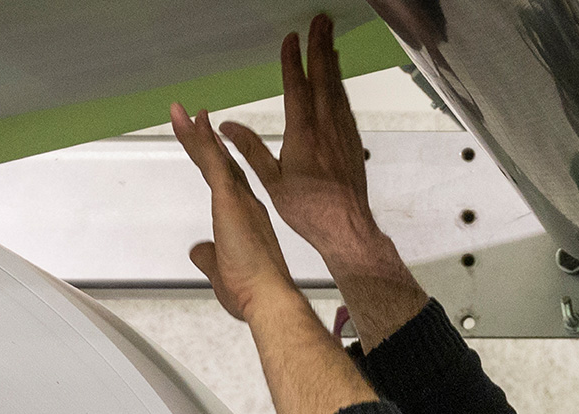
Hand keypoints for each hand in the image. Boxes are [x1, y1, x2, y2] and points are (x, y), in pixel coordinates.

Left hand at [170, 103, 297, 321]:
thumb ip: (208, 258)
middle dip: (204, 139)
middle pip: (220, 163)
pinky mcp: (232, 201)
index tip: (208, 140)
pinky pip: (214, 165)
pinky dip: (203, 143)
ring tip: (181, 112)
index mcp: (245, 218)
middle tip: (192, 116)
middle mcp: (246, 203)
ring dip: (196, 134)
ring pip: (214, 158)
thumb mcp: (219, 272)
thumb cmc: (253, 291)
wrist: (269, 298)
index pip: (226, 180)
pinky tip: (195, 124)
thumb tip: (198, 251)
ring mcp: (239, 200)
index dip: (216, 159)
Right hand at [217, 15, 392, 273]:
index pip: (297, 88)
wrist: (346, 226)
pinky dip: (340, 85)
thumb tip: (227, 128)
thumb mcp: (271, 181)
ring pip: (337, 88)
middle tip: (321, 21)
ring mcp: (342, 132)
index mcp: (303, 134)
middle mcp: (326, 127)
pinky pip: (345, 104)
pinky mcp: (352, 141)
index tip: (291, 39)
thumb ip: (250, 150)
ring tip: (329, 39)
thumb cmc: (309, 209)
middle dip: (320, 47)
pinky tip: (338, 79)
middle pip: (323, 78)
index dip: (292, 61)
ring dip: (332, 61)